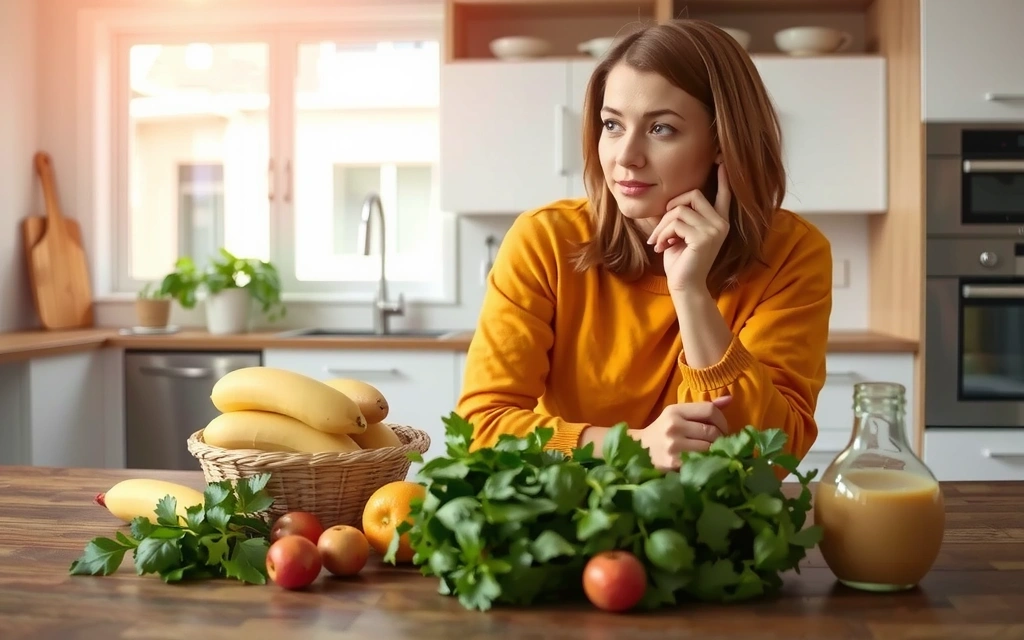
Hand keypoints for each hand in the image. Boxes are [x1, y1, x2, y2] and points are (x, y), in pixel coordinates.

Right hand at [635, 396, 732, 469]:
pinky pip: (701, 461)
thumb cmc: (663, 431)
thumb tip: (729, 399)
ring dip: (716, 451)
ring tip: (714, 452)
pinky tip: (705, 462)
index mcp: (675, 411)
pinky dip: (707, 461)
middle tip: (720, 443)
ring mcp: (673, 445)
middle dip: (721, 438)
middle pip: (712, 431)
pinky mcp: (674, 463)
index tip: (722, 429)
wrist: (639, 450)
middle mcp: (674, 426)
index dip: (722, 420)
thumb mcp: (679, 415)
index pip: (710, 410)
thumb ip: (703, 408)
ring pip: (709, 447)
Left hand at [647, 163, 731, 292]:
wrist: (684, 286)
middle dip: (670, 208)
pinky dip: (662, 234)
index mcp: (718, 222)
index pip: (724, 195)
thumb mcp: (680, 234)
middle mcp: (721, 223)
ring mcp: (715, 230)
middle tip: (660, 229)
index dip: (722, 179)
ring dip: (662, 226)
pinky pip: (676, 223)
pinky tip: (661, 247)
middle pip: (693, 194)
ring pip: (679, 210)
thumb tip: (669, 201)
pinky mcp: (704, 237)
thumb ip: (680, 217)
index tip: (720, 161)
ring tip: (658, 242)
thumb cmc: (681, 261)